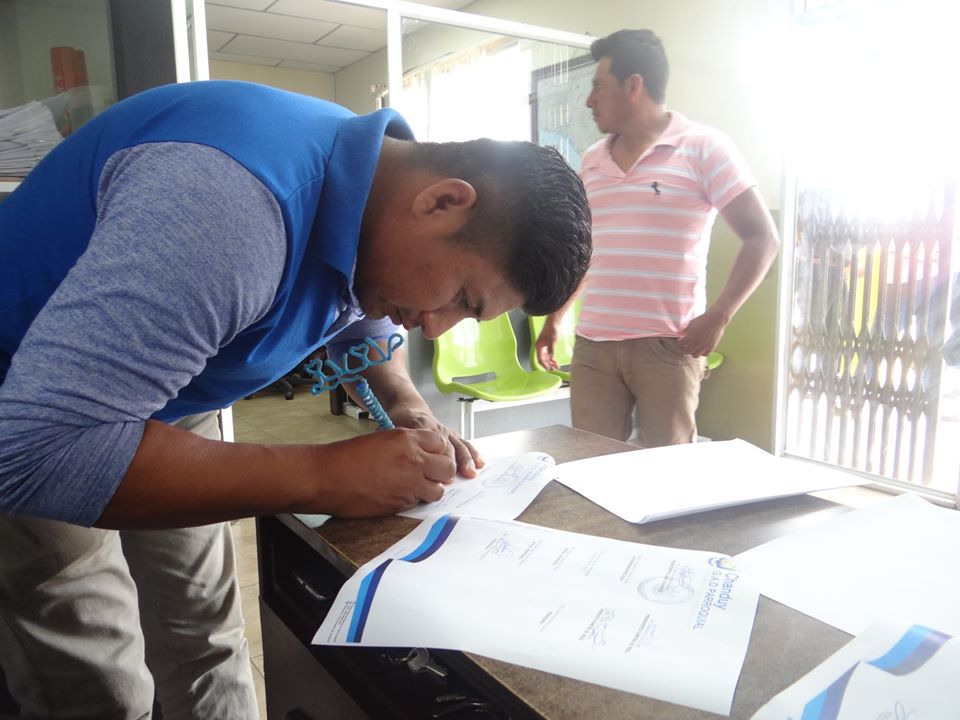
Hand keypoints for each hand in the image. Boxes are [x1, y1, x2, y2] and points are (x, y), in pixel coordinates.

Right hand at [318, 429, 458, 516]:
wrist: (328, 477)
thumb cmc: (349, 457)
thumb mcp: (383, 439)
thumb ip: (407, 444)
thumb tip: (423, 454)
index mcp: (408, 439)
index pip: (441, 444)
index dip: (440, 452)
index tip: (435, 458)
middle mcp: (414, 460)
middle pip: (447, 467)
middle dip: (442, 472)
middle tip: (433, 475)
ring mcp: (409, 483)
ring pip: (438, 490)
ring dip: (431, 489)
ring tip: (417, 487)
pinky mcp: (401, 503)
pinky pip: (419, 502)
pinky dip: (414, 500)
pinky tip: (401, 495)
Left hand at [389, 407, 483, 477]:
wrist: (410, 409)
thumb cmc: (399, 422)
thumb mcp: (390, 428)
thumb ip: (389, 439)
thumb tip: (383, 450)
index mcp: (420, 426)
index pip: (430, 441)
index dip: (433, 456)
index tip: (433, 469)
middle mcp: (436, 429)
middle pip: (447, 445)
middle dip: (451, 461)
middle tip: (452, 476)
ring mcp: (446, 432)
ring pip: (458, 444)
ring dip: (466, 459)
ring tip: (471, 472)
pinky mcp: (452, 435)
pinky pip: (464, 444)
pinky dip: (473, 454)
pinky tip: (480, 464)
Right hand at [535, 322, 559, 370]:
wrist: (554, 322)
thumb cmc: (552, 329)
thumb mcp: (552, 341)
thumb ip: (551, 350)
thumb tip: (550, 358)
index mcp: (539, 346)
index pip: (540, 358)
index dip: (544, 364)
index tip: (549, 369)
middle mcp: (540, 347)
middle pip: (543, 359)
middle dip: (548, 365)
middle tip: (554, 369)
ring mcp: (544, 346)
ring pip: (546, 357)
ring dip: (550, 362)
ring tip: (557, 366)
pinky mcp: (548, 345)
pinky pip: (549, 354)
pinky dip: (552, 358)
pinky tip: (556, 362)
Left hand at [677, 310, 726, 356]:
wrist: (715, 319)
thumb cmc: (703, 319)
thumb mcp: (692, 323)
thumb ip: (686, 329)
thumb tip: (682, 333)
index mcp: (689, 336)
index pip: (680, 344)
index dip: (680, 342)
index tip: (681, 341)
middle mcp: (695, 343)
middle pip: (686, 351)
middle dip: (684, 348)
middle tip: (686, 346)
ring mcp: (703, 346)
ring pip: (695, 355)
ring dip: (693, 352)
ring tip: (694, 349)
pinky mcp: (711, 347)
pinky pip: (705, 354)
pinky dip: (703, 353)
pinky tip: (702, 349)